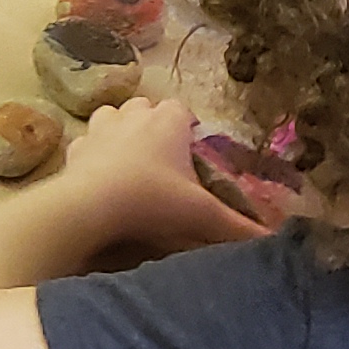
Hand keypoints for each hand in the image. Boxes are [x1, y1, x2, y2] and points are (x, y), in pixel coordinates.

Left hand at [62, 100, 271, 256]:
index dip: (188, 129)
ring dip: (121, 131)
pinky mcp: (75, 147)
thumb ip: (238, 225)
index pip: (183, 111)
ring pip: (113, 116)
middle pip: (147, 109)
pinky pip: (86, 142)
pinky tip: (99, 175)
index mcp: (168, 121)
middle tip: (165, 161)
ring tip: (131, 162)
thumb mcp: (201, 214)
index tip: (192, 153)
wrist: (91, 208)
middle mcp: (133, 114)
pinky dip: (93, 153)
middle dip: (155, 126)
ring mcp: (100, 127)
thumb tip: (272, 239)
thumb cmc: (152, 201)